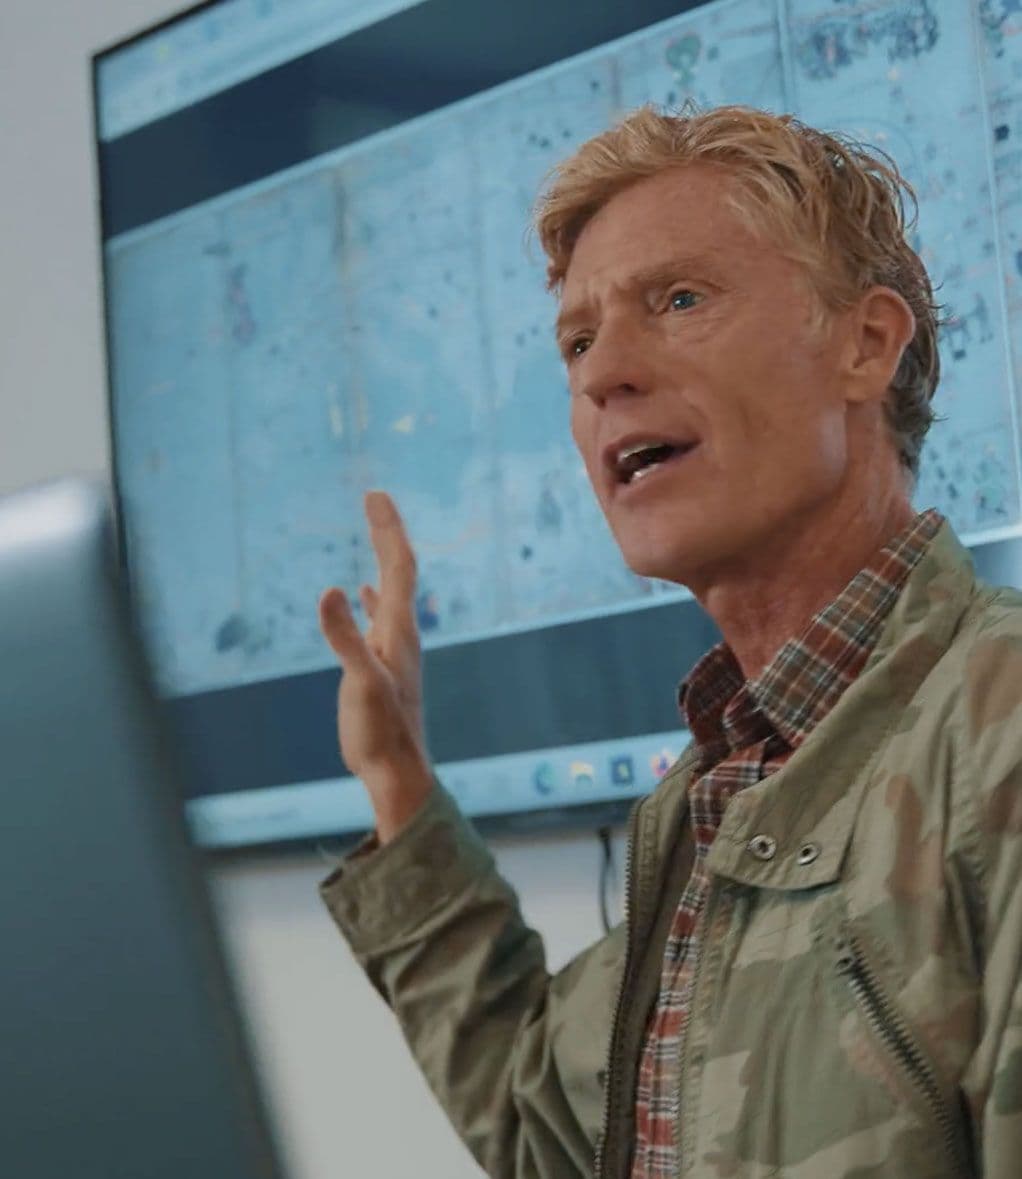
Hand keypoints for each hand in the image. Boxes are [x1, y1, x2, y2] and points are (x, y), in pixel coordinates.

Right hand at [319, 491, 432, 841]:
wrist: (395, 771)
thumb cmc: (379, 732)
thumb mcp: (359, 682)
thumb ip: (345, 638)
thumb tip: (330, 589)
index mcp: (399, 630)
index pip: (399, 566)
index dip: (388, 529)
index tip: (374, 495)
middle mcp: (401, 633)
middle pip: (398, 571)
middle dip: (386, 532)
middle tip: (374, 497)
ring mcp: (392, 648)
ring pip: (391, 591)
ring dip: (382, 558)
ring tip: (375, 530)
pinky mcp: (381, 665)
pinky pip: (380, 618)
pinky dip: (373, 596)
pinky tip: (364, 591)